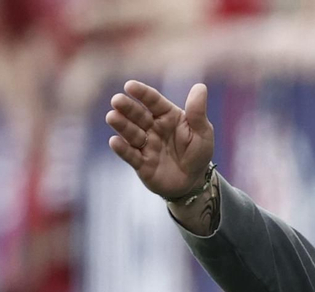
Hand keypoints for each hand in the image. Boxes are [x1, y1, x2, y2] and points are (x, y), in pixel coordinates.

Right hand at [106, 81, 214, 199]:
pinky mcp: (141, 164)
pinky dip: (123, 149)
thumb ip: (197, 112)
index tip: (130, 86)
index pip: (153, 101)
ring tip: (112, 117)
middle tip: (116, 100)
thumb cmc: (198, 152)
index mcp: (167, 115)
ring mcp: (146, 145)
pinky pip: (131, 156)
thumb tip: (200, 86)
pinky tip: (114, 141)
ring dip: (121, 125)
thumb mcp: (202, 132)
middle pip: (138, 115)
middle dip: (127, 108)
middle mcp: (153, 128)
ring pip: (131, 133)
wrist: (194, 182)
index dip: (142, 93)